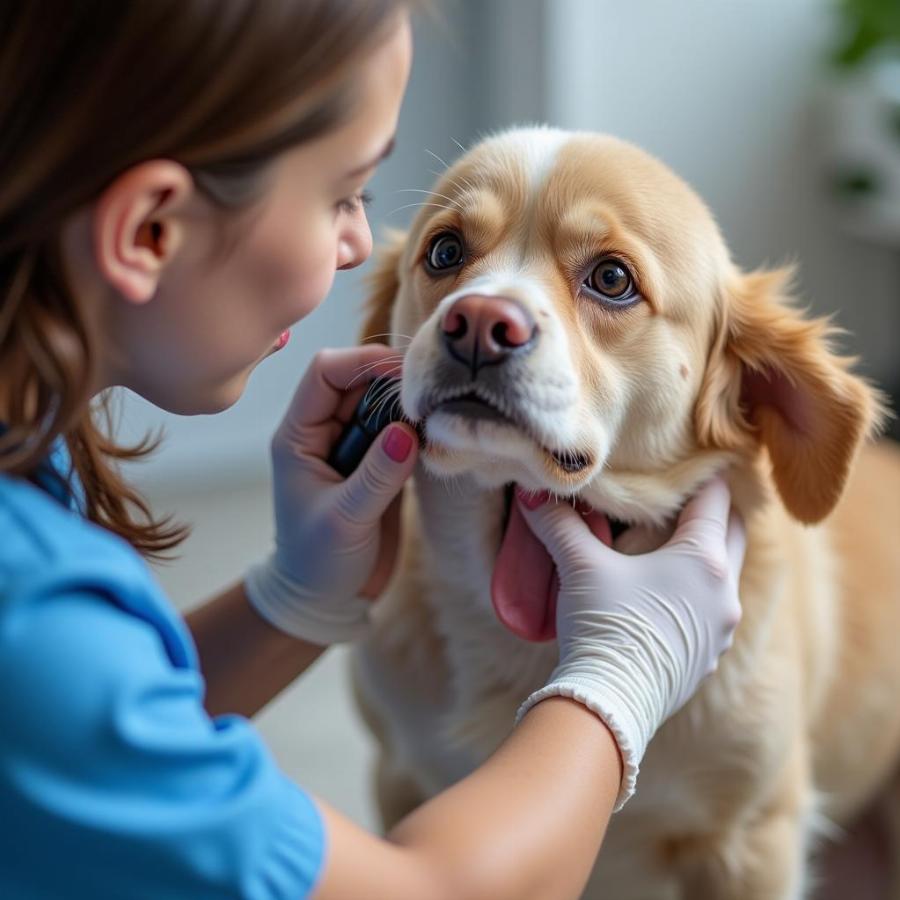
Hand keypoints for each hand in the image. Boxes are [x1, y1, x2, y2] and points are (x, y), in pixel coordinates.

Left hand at [244, 346, 418, 643]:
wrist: (326, 600)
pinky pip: (401, 430)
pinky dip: (420, 429)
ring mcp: (353, 447)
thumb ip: (376, 476)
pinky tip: (438, 436)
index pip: (325, 373)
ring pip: (384, 403)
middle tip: (433, 394)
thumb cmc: (318, 563)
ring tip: (439, 416)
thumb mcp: (344, 521)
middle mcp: (324, 432)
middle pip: (360, 381)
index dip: (363, 363)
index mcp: (298, 436)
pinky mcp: (379, 464)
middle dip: (395, 382)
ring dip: (411, 406)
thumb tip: (408, 432)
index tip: (405, 372)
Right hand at [514, 477, 744, 808]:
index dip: (702, 474)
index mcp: (705, 560)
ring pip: (726, 573)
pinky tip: (668, 592)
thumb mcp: (580, 566)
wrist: (608, 705)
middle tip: (687, 493)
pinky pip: (713, 609)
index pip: (716, 499)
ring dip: (708, 553)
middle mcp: (725, 592)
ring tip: (676, 540)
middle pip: (734, 533)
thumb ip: (559, 523)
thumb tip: (532, 494)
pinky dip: (698, 590)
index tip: (690, 459)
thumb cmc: (604, 626)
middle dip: (714, 510)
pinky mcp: (707, 657)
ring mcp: (720, 629)